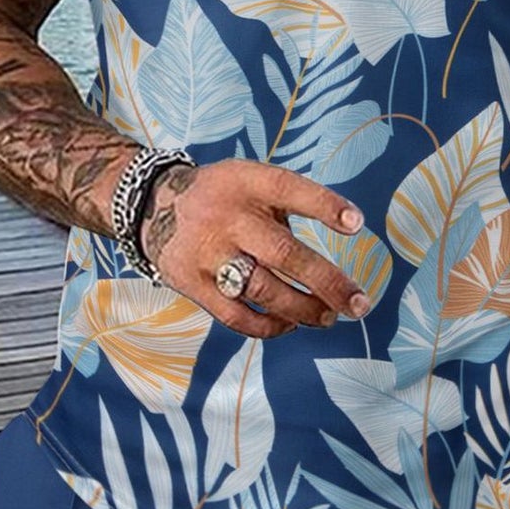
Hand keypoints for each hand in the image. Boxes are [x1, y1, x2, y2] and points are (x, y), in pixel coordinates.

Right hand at [140, 160, 369, 339]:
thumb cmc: (222, 198)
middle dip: (327, 281)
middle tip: (358, 303)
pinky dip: (268, 326)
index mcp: (246, 183)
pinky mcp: (191, 283)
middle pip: (284, 253)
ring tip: (328, 317)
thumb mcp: (249, 182)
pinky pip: (235, 316)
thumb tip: (332, 251)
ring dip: (303, 309)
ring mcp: (208, 253)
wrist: (151, 205)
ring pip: (263, 290)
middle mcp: (227, 217)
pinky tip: (290, 325)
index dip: (324, 206)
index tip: (356, 224)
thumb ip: (285, 208)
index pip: (288, 189)